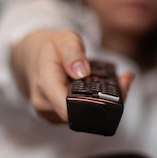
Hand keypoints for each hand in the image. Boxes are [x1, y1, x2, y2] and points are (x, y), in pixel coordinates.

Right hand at [11, 29, 134, 122]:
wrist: (34, 58)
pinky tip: (97, 91)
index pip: (69, 108)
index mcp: (45, 84)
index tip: (113, 89)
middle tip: (123, 81)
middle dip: (105, 101)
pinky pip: (79, 116)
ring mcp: (50, 114)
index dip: (94, 103)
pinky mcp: (57, 118)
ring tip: (109, 83)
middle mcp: (45, 104)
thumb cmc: (50, 48)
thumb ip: (73, 52)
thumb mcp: (63, 39)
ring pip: (83, 117)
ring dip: (100, 103)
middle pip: (82, 114)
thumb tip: (83, 72)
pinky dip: (92, 105)